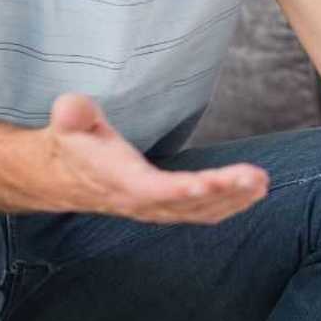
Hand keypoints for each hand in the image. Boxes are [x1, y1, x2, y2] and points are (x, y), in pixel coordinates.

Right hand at [34, 94, 268, 223]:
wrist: (57, 176)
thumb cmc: (71, 142)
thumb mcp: (67, 121)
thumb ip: (72, 113)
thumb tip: (72, 108)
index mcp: (119, 180)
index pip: (153, 189)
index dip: (180, 189)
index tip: (209, 183)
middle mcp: (140, 201)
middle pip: (188, 202)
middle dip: (225, 191)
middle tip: (258, 178)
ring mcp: (154, 209)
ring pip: (199, 210)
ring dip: (234, 200)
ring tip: (262, 184)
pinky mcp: (164, 208)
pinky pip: (200, 213)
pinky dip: (227, 206)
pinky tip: (251, 195)